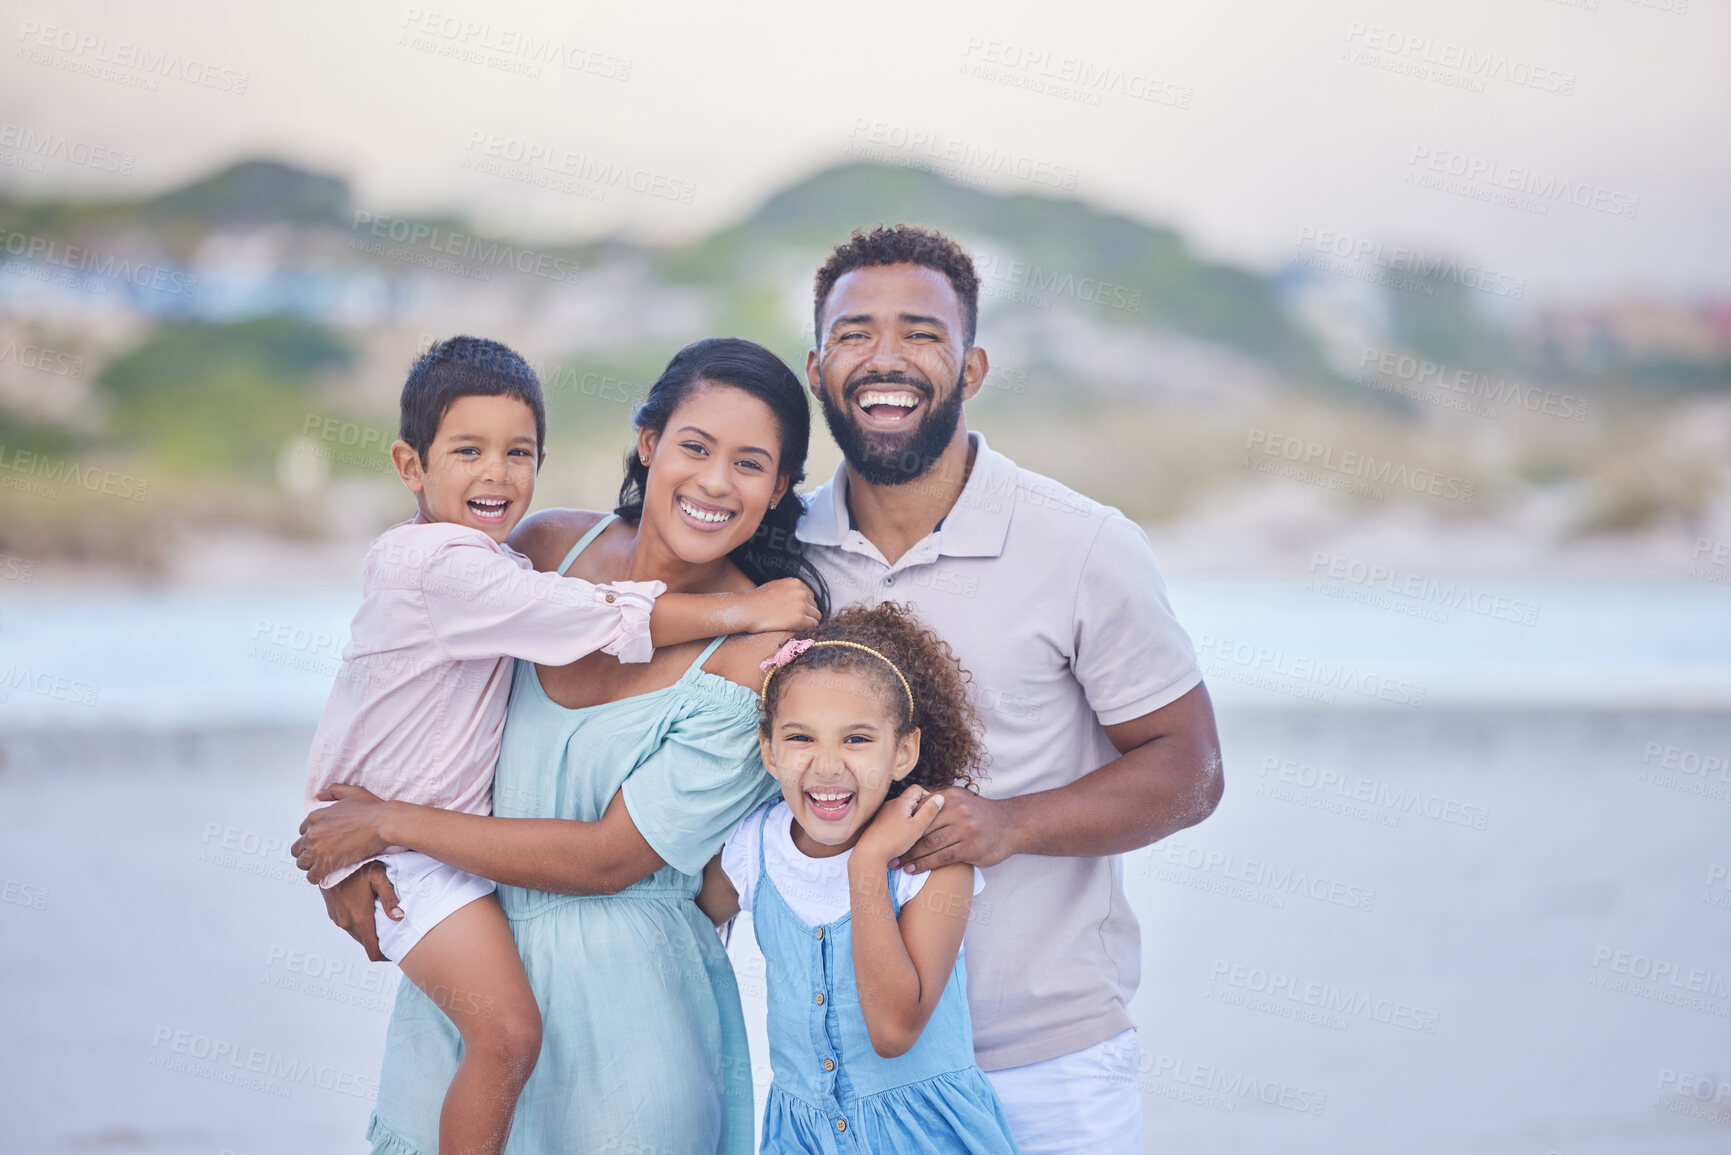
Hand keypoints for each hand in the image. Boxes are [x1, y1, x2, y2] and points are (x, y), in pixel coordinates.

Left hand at [293, 784, 395, 882]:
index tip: (322, 842)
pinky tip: (323, 876)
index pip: (303, 832)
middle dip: (308, 852)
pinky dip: (316, 877)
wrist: (383, 824)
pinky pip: (312, 876)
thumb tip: (320, 795)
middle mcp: (312, 833)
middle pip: (299, 849)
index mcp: (316, 817)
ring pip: (302, 863)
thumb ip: (333, 791)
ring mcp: (318, 849)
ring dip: (311, 865)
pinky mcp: (326, 863)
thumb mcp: (352, 792)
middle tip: (321, 856)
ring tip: (322, 866)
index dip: (313, 838)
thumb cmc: (372, 809)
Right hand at [321, 861, 401, 962]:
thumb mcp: (378, 877)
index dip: (386, 956)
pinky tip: (369, 911)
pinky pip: (349, 926)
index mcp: (360, 918)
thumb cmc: (356, 865)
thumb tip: (399, 917)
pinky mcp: (333, 913)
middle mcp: (347, 922)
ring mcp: (338, 919)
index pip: (373, 951)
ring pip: (357, 935)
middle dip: (380, 943)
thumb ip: (390, 898)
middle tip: (395, 934)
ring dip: (369, 933)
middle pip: (367, 944)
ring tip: (384, 921)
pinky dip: (359, 924)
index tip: (397, 951)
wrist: (328, 859)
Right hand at [747, 578, 819, 633]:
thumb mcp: (776, 586)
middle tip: (796, 620)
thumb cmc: (758, 600)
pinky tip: (798, 629)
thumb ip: (790, 589)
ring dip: (809, 620)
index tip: (797, 611)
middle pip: (814, 604)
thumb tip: (801, 596)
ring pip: (816, 615)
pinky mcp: (800, 619)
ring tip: (797, 625)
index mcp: (796, 582)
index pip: (810, 594)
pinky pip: (813, 624)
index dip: (804, 604)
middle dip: (808, 612)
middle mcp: (801, 592)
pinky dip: (808, 627)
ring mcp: (801, 605)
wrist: (749, 610)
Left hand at [854, 785, 945, 866]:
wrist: (869, 854)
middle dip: (919, 809)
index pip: (917, 789)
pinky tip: (900, 837)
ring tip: (913, 832)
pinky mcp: (877, 823)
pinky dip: (899, 824)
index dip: (927, 797)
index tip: (931, 810)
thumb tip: (940, 797)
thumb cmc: (894, 841)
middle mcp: (890, 804)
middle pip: (909, 800)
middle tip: (924, 823)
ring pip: (901, 810)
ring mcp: (882, 813)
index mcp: (901, 802)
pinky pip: (892, 818)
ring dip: (909, 818)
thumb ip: (929, 812)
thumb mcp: (917, 827)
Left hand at [890, 787, 1015, 873]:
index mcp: (950, 796)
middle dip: (903, 841)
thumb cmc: (980, 814)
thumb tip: (911, 805)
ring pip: (930, 844)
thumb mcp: (961, 799)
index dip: (902, 823)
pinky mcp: (971, 848)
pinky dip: (925, 864)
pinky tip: (913, 869)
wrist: (1011, 825)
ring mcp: (965, 829)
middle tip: (887, 852)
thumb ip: (939, 801)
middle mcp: (957, 810)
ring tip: (897, 864)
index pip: (920, 810)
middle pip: (921, 827)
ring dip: (911, 856)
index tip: (887, 834)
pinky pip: (942, 857)